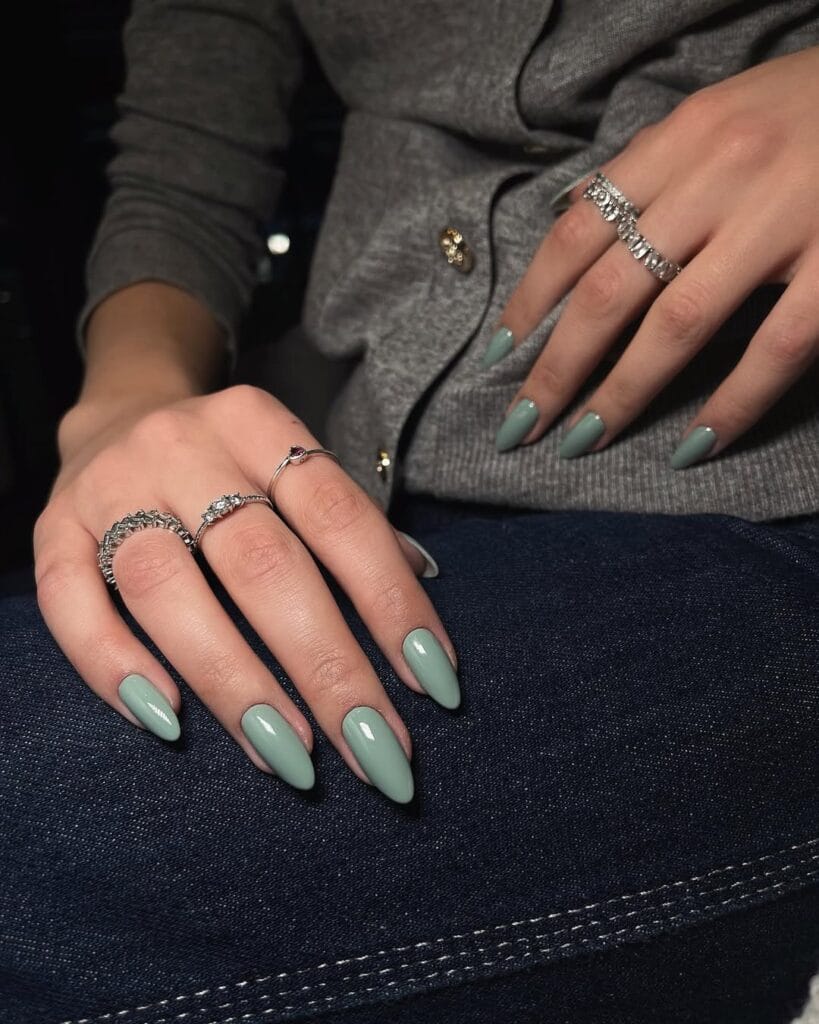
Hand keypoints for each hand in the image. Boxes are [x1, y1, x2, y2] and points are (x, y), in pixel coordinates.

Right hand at [35, 384, 458, 802]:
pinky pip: (70, 600)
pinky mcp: (51, 528)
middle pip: (262, 563)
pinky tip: (168, 721)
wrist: (118, 417)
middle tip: (376, 750)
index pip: (339, 515)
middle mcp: (183, 447)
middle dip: (327, 667)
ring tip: (291, 756)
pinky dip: (114, 665)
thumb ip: (350, 527)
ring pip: (165, 587)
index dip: (390, 600)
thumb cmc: (231, 466)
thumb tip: (419, 600)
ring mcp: (109, 486)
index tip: (433, 682)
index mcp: (259, 425)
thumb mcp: (292, 470)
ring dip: (233, 681)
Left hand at [484, 45, 818, 466]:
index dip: (531, 300)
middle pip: (610, 290)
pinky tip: (693, 445)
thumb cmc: (811, 107)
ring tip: (580, 442)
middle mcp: (721, 175)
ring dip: (620, 394)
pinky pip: (775, 348)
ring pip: (678, 326)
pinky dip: (731, 403)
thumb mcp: (719, 114)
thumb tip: (573, 213)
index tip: (498, 355)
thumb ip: (650, 167)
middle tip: (519, 425)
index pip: (579, 230)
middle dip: (556, 368)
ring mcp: (783, 220)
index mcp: (683, 138)